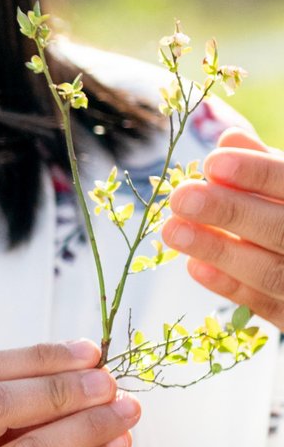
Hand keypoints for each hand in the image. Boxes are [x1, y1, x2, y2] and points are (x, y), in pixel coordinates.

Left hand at [163, 127, 283, 328]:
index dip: (259, 173)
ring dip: (219, 251)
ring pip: (273, 273)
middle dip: (231, 213)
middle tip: (181, 197)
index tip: (212, 162)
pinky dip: (231, 288)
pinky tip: (194, 266)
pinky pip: (269, 308)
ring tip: (173, 230)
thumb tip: (229, 138)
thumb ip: (265, 164)